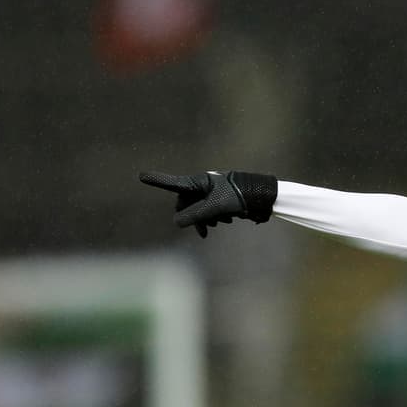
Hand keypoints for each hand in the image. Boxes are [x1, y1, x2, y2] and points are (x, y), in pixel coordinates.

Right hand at [140, 170, 276, 237]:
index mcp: (200, 182)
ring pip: (199, 210)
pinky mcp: (221, 201)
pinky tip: (226, 221)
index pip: (174, 184)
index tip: (142, 176)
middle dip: (193, 217)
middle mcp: (204, 186)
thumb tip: (176, 222)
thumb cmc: (240, 197)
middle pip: (186, 203)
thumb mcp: (216, 207)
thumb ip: (196, 215)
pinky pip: (209, 212)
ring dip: (206, 219)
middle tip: (204, 230)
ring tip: (222, 222)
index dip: (158, 181)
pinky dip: (214, 219)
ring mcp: (212, 194)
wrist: (264, 197)